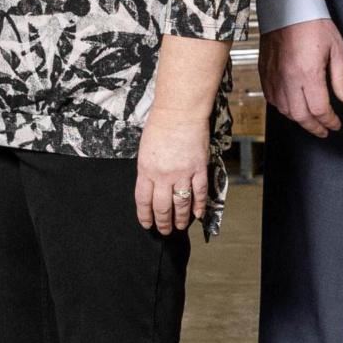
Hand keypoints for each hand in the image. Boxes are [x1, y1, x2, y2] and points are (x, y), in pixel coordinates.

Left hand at [135, 112, 212, 235]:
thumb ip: (147, 171)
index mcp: (146, 170)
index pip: (143, 201)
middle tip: (164, 231)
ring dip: (180, 219)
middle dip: (162, 222)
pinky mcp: (199, 168)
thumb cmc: (160, 126)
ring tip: (179, 226)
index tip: (147, 224)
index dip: (145, 216)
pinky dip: (199, 206)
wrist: (180, 111)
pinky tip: (198, 214)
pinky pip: (199, 193)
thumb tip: (152, 188)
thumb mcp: (144, 151)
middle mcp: (163, 175)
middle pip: (162, 207)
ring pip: (181, 204)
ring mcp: (182, 173)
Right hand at [263, 19, 342, 138]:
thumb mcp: (336, 48)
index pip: (319, 109)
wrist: (287, 7)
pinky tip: (292, 107)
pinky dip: (283, 108)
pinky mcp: (264, 72)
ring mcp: (274, 76)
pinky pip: (271, 98)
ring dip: (298, 119)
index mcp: (308, 73)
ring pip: (284, 110)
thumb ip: (341, 76)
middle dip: (314, 127)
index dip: (329, 121)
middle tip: (324, 130)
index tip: (336, 124)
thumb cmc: (313, 24)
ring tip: (310, 121)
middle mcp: (288, 79)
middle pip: (300, 116)